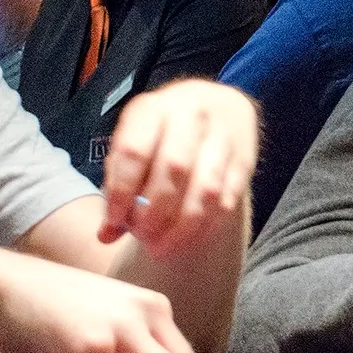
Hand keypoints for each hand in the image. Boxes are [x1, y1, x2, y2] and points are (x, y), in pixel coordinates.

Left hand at [100, 79, 256, 254]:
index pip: (134, 151)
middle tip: (143, 237)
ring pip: (206, 188)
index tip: (114, 222)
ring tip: (162, 248)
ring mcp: (224, 136)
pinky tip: (188, 238)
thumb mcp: (135, 142)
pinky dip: (206, 226)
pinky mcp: (245, 159)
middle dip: (154, 213)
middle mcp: (191, 114)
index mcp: (153, 108)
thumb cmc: (164, 132)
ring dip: (182, 226)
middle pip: (174, 169)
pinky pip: (228, 199)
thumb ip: (119, 184)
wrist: (217, 105)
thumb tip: (106, 234)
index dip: (122, 192)